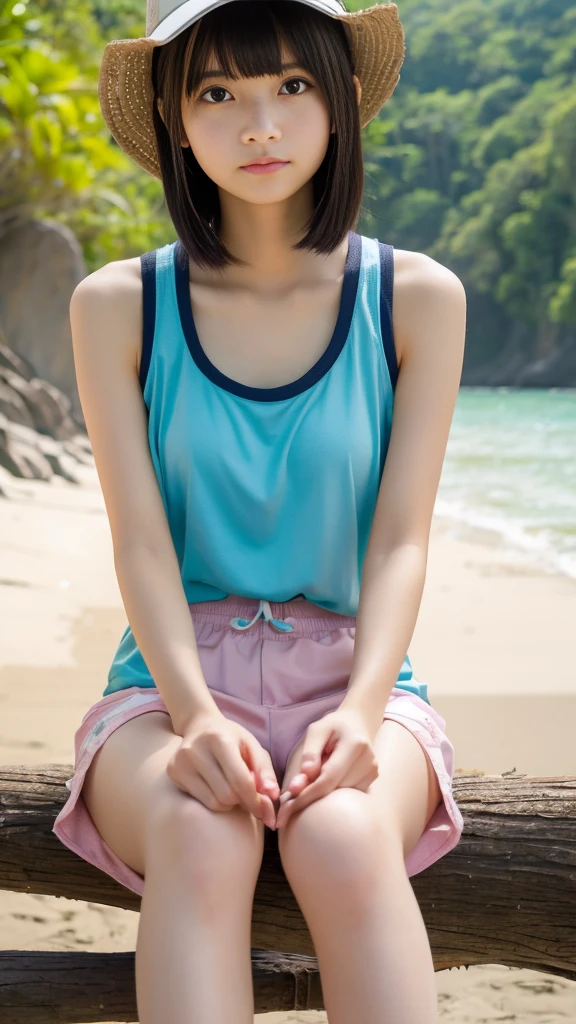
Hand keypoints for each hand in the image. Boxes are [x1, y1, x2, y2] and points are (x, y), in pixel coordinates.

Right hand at [166, 709, 279, 828]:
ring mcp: (181, 762)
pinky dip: (214, 800)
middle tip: (247, 794)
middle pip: (227, 795)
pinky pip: (200, 802)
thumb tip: (273, 796)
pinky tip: (216, 786)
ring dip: (229, 803)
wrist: (199, 726)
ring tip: (231, 787)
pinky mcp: (173, 772)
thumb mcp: (252, 746)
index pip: (240, 781)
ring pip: (213, 803)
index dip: (256, 801)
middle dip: (242, 800)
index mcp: (219, 740)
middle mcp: (195, 750)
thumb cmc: (231, 738)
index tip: (265, 811)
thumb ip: (265, 771)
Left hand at [276, 707, 379, 827]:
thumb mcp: (317, 730)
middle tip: (288, 801)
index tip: (286, 808)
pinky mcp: (372, 779)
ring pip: (341, 796)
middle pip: (334, 790)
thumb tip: (301, 782)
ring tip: (309, 782)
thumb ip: (309, 754)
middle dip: (309, 797)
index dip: (307, 796)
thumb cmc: (334, 725)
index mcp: (354, 745)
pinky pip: (348, 795)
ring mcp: (372, 772)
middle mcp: (368, 761)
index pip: (328, 779)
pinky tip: (325, 782)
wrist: (358, 722)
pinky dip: (332, 793)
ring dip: (321, 796)